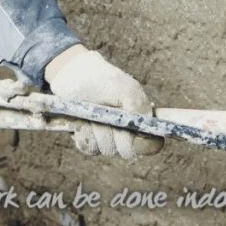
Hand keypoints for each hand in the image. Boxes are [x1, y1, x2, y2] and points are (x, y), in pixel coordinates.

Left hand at [45, 45, 162, 159]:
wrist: (73, 75)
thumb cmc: (103, 80)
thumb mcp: (126, 89)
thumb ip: (139, 107)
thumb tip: (144, 130)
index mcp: (140, 121)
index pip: (152, 145)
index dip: (144, 143)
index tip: (130, 130)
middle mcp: (126, 135)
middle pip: (126, 150)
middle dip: (116, 133)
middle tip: (107, 115)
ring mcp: (106, 139)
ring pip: (106, 149)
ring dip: (97, 129)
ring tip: (92, 112)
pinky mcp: (88, 141)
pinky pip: (88, 147)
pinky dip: (84, 132)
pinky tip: (80, 119)